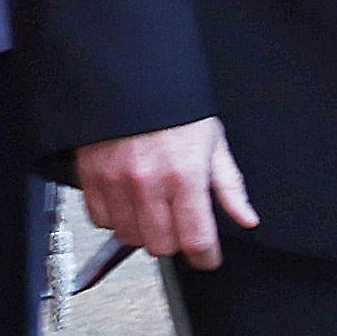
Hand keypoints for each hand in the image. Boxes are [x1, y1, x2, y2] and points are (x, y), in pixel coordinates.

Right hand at [72, 119, 257, 269]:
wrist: (130, 77)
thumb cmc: (174, 107)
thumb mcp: (213, 142)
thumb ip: (229, 186)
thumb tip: (246, 218)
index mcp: (184, 174)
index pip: (196, 238)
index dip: (206, 257)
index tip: (208, 258)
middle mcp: (148, 183)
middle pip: (161, 246)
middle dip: (175, 242)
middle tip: (180, 225)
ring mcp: (115, 182)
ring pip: (130, 238)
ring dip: (144, 232)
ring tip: (154, 210)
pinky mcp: (90, 178)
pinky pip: (101, 220)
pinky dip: (115, 218)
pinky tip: (128, 201)